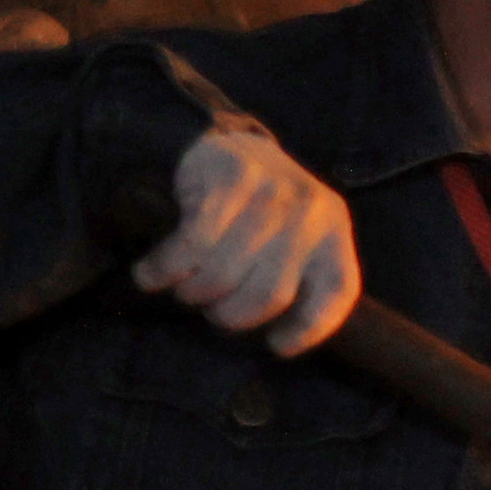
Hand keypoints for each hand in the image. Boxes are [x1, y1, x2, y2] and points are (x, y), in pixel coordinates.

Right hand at [132, 123, 357, 353]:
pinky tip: (152, 274)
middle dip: (231, 315)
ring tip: (183, 289)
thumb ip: (295, 276)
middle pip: (269, 295)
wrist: (229, 143)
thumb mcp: (295, 237)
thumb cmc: (261, 208)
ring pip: (224, 273)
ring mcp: (272, 193)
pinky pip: (192, 244)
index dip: (310, 328)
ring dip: (193, 293)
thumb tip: (279, 342)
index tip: (277, 346)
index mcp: (335, 231)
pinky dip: (166, 268)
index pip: (337, 290)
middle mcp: (311, 211)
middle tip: (211, 309)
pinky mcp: (230, 179)